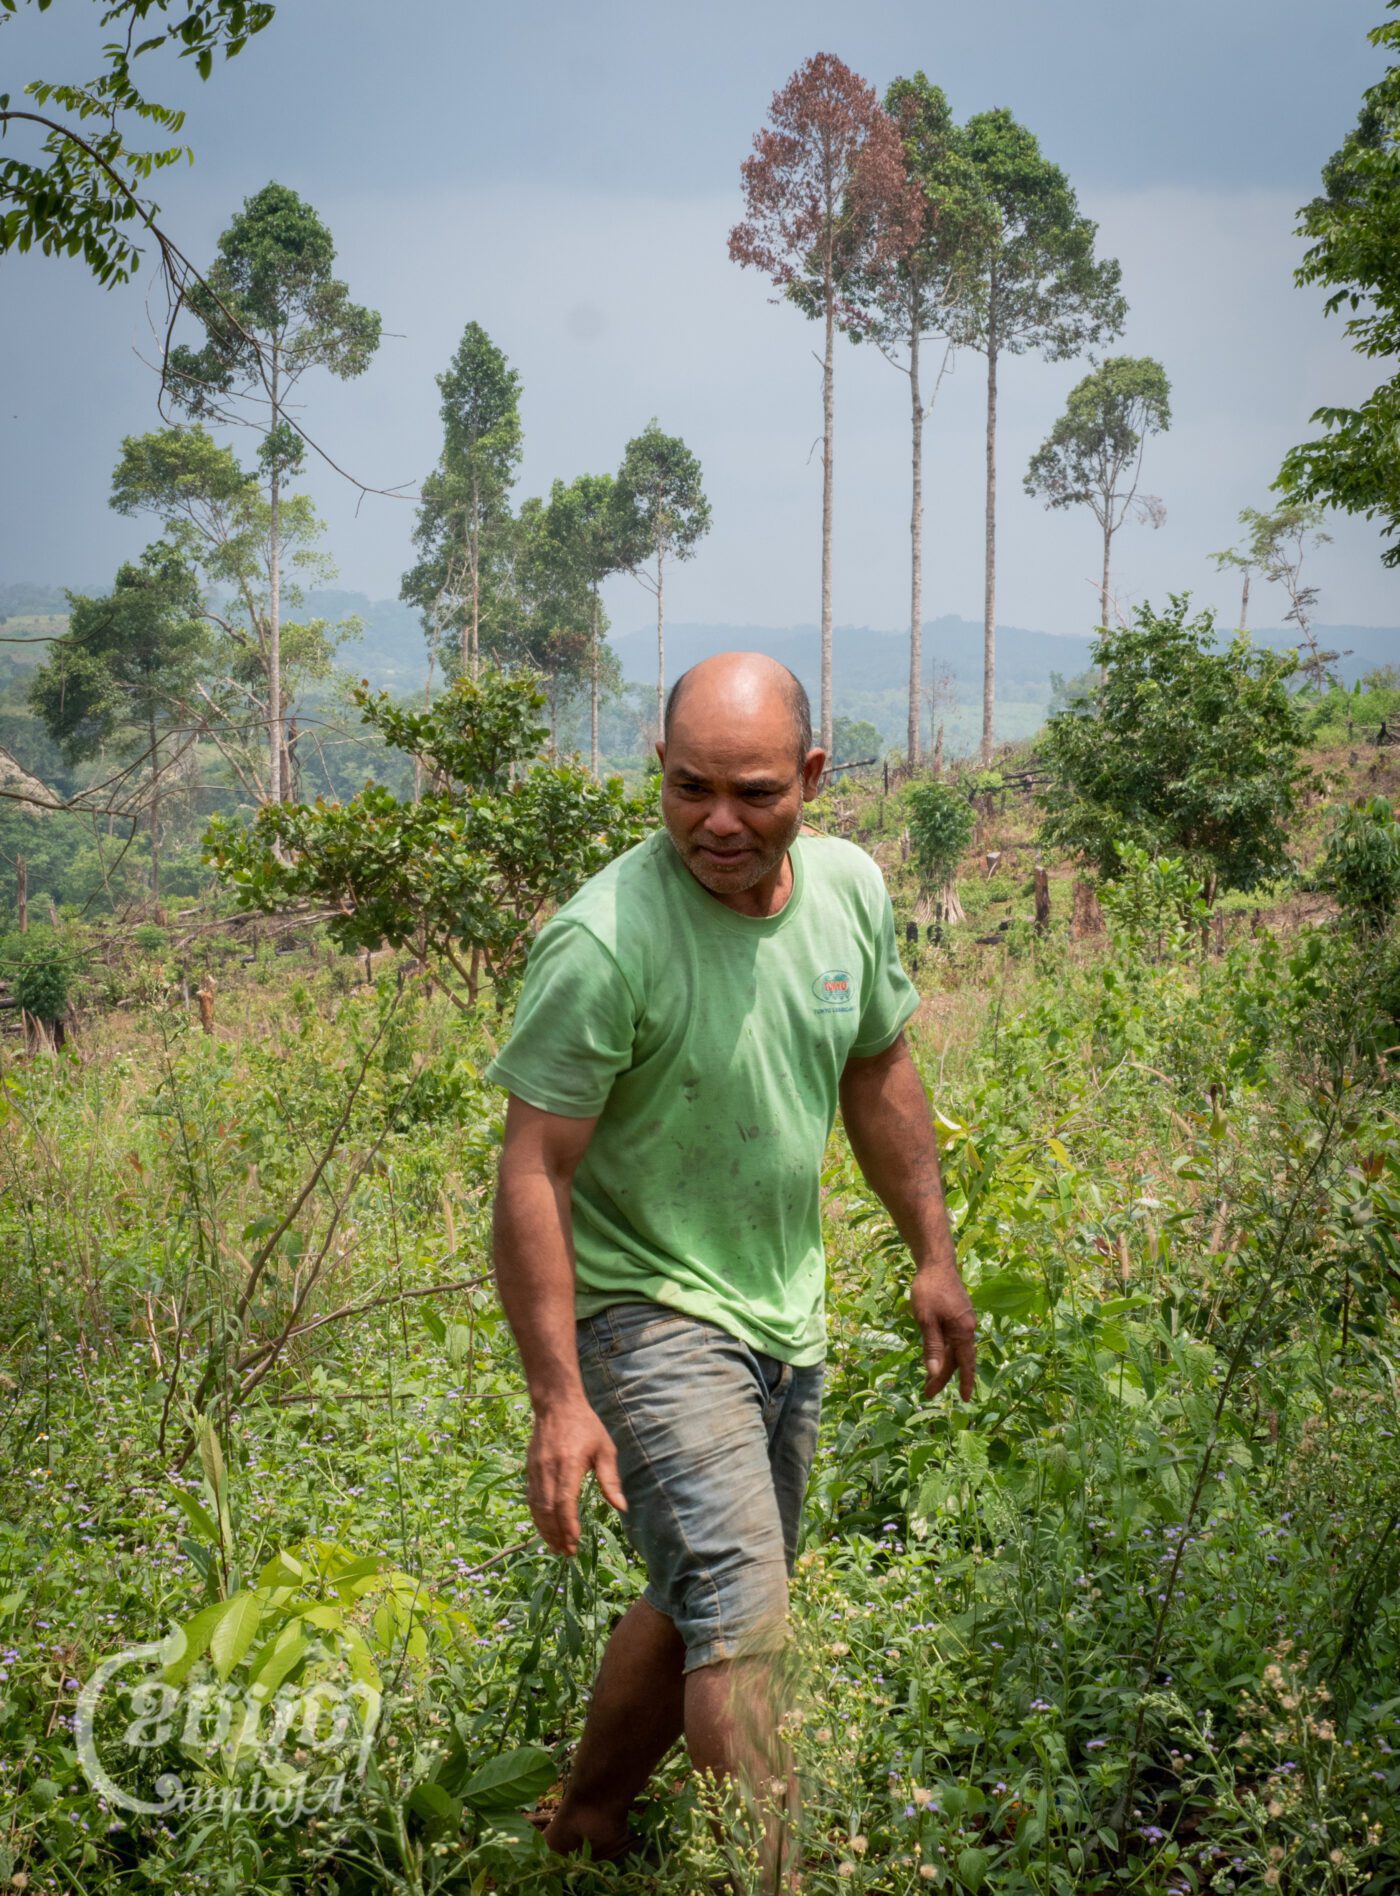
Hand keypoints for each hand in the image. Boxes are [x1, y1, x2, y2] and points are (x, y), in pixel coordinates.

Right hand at [526, 1398, 627, 1556]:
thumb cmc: (586, 1426)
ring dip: (545, 1530)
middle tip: (567, 1552)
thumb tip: (621, 1507)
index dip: (568, 1524)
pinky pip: (531, 1499)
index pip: (564, 1501)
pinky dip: (537, 1517)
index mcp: (569, 1463)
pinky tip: (545, 1529)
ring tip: (556, 1547)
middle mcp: (548, 1469)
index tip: (574, 1542)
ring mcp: (536, 1470)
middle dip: (556, 1534)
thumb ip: (610, 1480)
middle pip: (547, 1509)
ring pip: (536, 1507)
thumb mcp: (605, 1449)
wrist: (557, 1405)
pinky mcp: (529, 1470)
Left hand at [910, 1263, 976, 1401]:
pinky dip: (946, 1350)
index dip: (965, 1382)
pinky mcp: (959, 1315)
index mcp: (963, 1331)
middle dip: (944, 1376)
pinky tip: (937, 1354)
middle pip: (958, 1358)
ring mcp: (964, 1321)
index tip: (965, 1399)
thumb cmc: (929, 1290)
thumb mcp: (926, 1319)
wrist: (936, 1263)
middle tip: (929, 1392)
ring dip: (944, 1364)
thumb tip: (934, 1372)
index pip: (965, 1363)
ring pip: (956, 1349)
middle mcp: (968, 1328)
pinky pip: (954, 1339)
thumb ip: (932, 1346)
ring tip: (930, 1379)